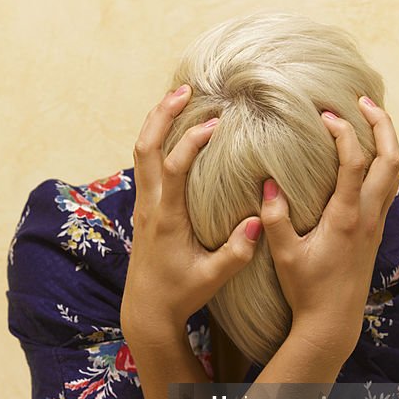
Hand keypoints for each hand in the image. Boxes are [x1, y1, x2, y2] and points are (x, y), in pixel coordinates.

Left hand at [121, 84, 261, 342]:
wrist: (147, 309)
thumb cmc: (181, 295)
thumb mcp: (213, 279)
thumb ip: (236, 253)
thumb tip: (257, 222)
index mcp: (167, 219)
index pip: (173, 169)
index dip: (191, 142)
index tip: (216, 123)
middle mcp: (150, 206)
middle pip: (146, 148)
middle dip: (163, 115)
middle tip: (187, 89)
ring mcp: (144, 205)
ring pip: (141, 152)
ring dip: (157, 122)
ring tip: (179, 96)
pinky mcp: (145, 208)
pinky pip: (145, 163)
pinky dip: (157, 138)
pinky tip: (174, 127)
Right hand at [261, 97, 398, 359]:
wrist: (334, 321)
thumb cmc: (306, 289)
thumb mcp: (283, 255)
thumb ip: (275, 218)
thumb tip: (268, 182)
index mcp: (346, 217)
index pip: (355, 162)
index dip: (343, 132)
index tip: (324, 116)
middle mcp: (369, 215)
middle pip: (391, 157)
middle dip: (381, 123)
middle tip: (361, 101)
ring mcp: (377, 222)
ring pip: (396, 171)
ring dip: (386, 140)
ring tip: (367, 120)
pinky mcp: (377, 230)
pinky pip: (389, 185)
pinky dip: (383, 161)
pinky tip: (366, 157)